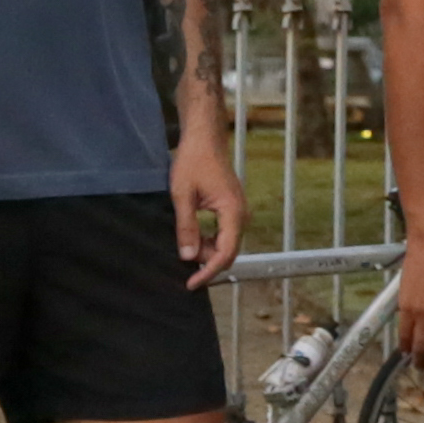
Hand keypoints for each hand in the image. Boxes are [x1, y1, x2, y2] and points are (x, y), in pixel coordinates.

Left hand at [170, 131, 246, 289]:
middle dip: (207, 264)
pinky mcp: (233, 209)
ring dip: (207, 252)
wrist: (204, 139)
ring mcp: (239, 212)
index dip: (208, 272)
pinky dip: (210, 241)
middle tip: (183, 267)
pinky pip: (224, 234)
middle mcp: (241, 215)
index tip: (191, 283)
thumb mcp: (182, 195)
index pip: (225, 252)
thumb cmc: (193, 161)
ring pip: (226, 244)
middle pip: (228, 252)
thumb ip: (186, 227)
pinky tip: (193, 238)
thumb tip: (188, 257)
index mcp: (232, 212)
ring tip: (184, 247)